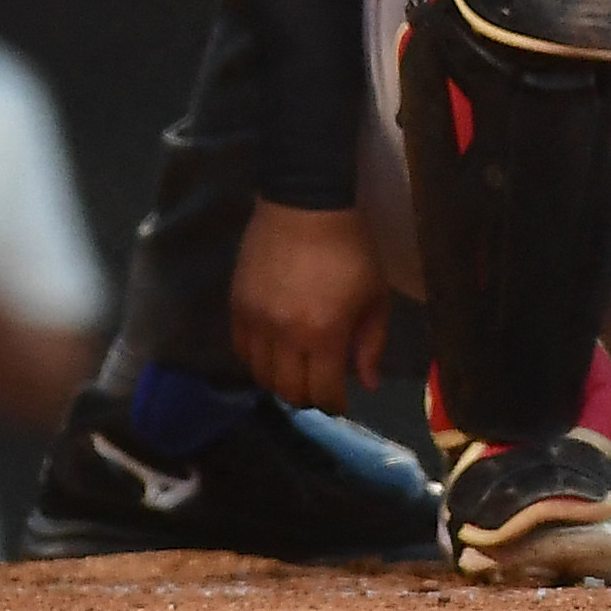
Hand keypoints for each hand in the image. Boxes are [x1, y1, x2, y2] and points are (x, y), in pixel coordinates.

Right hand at [229, 202, 393, 411]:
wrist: (306, 205)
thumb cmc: (351, 248)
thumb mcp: (374, 294)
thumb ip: (371, 343)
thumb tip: (367, 384)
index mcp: (324, 334)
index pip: (323, 391)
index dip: (333, 405)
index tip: (340, 403)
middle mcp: (285, 336)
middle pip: (289, 390)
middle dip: (307, 397)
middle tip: (319, 387)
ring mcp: (256, 322)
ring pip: (261, 376)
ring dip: (280, 381)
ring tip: (296, 371)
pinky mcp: (236, 307)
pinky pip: (241, 351)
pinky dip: (257, 360)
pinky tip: (273, 352)